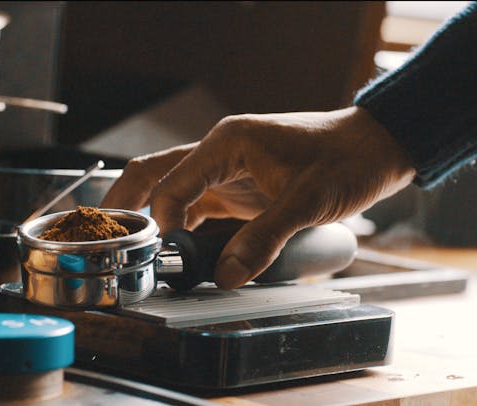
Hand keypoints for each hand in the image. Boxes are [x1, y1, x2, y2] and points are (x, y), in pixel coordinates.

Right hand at [101, 106, 415, 288]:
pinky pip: (197, 206)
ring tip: (129, 248)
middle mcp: (219, 153)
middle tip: (103, 239)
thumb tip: (225, 275)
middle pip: (153, 173)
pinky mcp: (239, 189)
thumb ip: (264, 238)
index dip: (159, 222)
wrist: (374, 149)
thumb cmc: (344, 160)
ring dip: (150, 216)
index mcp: (227, 143)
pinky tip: (173, 250)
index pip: (171, 183)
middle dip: (125, 204)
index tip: (157, 258)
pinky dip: (180, 226)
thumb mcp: (307, 201)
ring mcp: (227, 171)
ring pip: (171, 190)